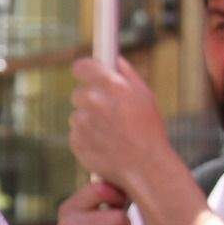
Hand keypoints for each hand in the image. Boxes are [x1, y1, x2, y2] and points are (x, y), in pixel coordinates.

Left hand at [69, 57, 176, 194]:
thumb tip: (113, 58)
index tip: (85, 73)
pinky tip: (104, 143)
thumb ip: (126, 74)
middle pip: (79, 92)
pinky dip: (86, 137)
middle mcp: (93, 101)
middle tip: (108, 111)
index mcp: (111, 85)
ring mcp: (82, 122)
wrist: (145, 166)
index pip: (81, 66)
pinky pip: (76, 133)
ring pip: (78, 114)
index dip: (84, 70)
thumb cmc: (148, 129)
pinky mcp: (75, 140)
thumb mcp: (144, 96)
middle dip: (90, 99)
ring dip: (89, 120)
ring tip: (111, 132)